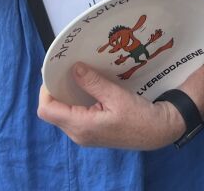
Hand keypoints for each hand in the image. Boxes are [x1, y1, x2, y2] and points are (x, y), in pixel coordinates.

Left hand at [37, 62, 183, 149]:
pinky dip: (75, 101)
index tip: (54, 72)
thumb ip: (93, 83)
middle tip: (64, 69)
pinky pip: (74, 116)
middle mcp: (78, 134)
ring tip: (75, 75)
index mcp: (81, 126)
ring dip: (65, 94)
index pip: (47, 110)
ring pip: (63, 113)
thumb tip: (74, 69)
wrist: (158, 131)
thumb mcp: (116, 96)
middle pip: (52, 111)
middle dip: (55, 90)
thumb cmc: (140, 117)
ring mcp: (84, 135)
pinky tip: (86, 87)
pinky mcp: (91, 132)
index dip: (46, 90)